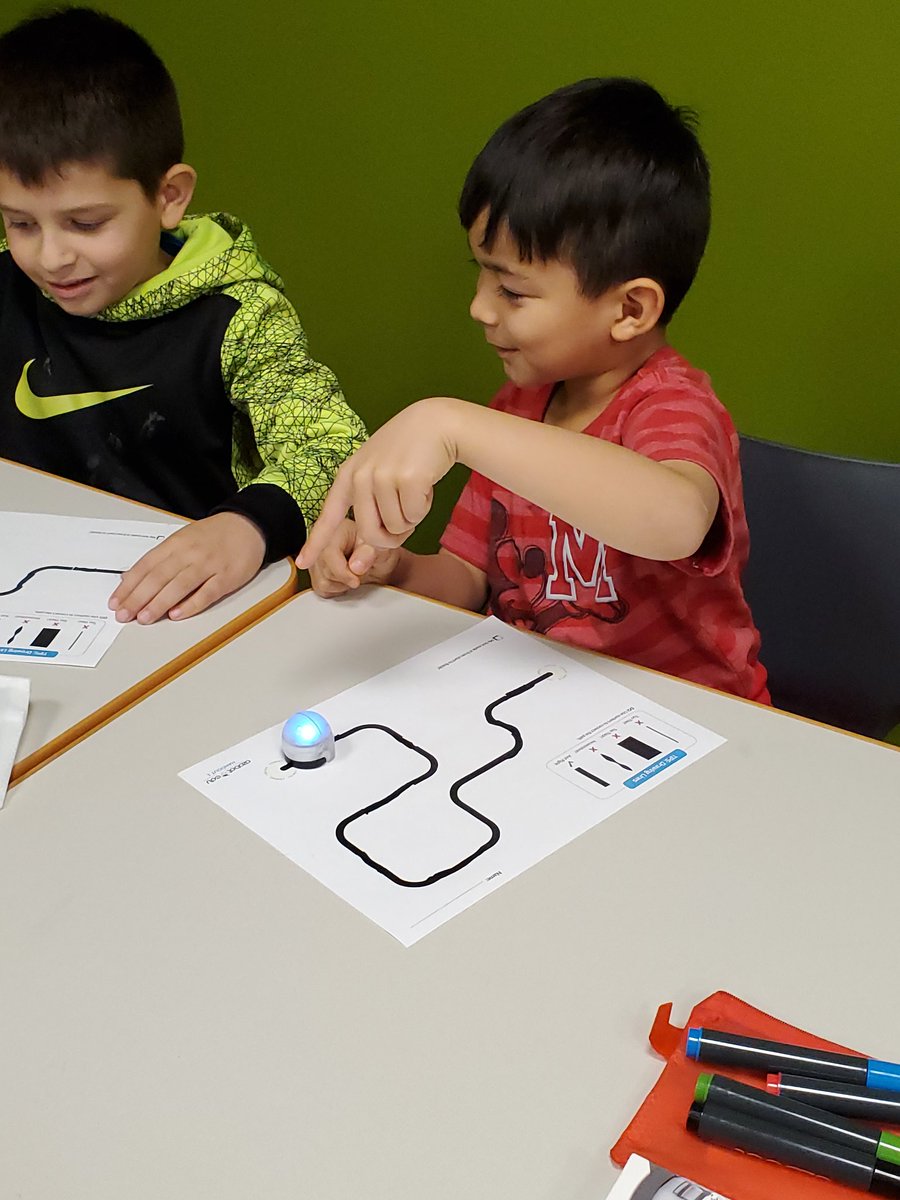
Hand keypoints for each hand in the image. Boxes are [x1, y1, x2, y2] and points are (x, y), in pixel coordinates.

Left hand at [108, 512, 265, 622]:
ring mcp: (208, 565)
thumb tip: (132, 579)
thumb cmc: (213, 535)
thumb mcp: (182, 540)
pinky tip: (176, 614)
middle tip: (124, 615)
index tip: (116, 602)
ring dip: (159, 603)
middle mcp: (189, 554)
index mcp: (175, 544)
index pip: (145, 566)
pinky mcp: (226, 577)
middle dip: (138, 598)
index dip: (129, 586)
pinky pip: (206, 593)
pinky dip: (191, 605)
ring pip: (179, 586)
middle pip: (158, 577)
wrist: (248, 526)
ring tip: (144, 618)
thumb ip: (159, 559)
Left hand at [297, 396, 459, 569]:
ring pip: (396, 527)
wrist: (436, 423)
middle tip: (406, 515)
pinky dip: (424, 508)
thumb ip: (371, 510)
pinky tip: (425, 484)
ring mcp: (382, 476)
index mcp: (348, 475)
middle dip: (392, 535)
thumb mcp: (380, 476)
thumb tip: (363, 559)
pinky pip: (414, 517)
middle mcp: (360, 476)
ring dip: (412, 517)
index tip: (302, 562)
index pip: (329, 515)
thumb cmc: (408, 455)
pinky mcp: (406, 478)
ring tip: (414, 488)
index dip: (316, 542)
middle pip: (370, 533)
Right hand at [305, 518, 399, 597]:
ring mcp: (315, 556)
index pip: (329, 553)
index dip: (341, 572)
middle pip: (324, 571)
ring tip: (353, 576)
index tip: (355, 581)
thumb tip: (355, 567)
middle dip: (345, 579)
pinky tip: (345, 581)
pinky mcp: (314, 571)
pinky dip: (335, 590)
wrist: (378, 558)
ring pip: (321, 582)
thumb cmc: (378, 550)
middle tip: (360, 576)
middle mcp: (321, 540)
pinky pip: (320, 589)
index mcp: (337, 528)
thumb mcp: (382, 549)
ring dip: (341, 586)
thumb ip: (369, 554)